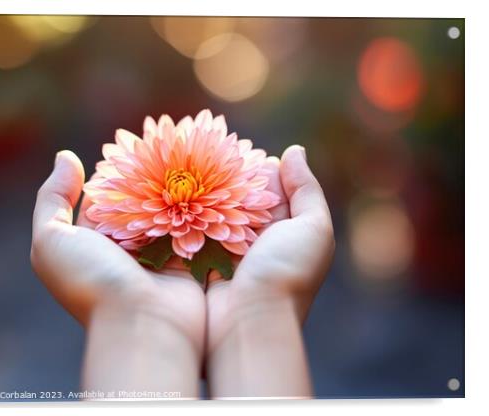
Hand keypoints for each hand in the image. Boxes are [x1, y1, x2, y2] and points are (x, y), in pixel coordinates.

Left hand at [30, 151, 204, 394]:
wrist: (141, 327)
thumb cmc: (93, 283)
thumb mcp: (51, 242)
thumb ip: (53, 199)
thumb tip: (66, 157)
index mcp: (93, 237)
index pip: (104, 192)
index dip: (116, 167)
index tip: (133, 139)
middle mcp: (126, 243)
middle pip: (141, 197)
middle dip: (153, 173)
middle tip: (172, 140)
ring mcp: (159, 250)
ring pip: (170, 207)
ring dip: (180, 185)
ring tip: (195, 152)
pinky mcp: (188, 257)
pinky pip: (195, 224)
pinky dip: (201, 205)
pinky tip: (211, 178)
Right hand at [205, 145, 334, 396]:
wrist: (251, 323)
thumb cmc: (287, 274)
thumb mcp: (314, 228)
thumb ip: (305, 188)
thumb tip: (294, 151)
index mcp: (287, 228)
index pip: (274, 187)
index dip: (258, 165)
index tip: (238, 143)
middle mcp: (259, 237)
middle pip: (243, 196)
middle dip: (229, 175)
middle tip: (208, 146)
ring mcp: (230, 248)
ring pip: (217, 209)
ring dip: (206, 190)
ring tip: (189, 161)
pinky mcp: (204, 259)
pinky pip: (196, 228)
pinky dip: (190, 211)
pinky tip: (178, 190)